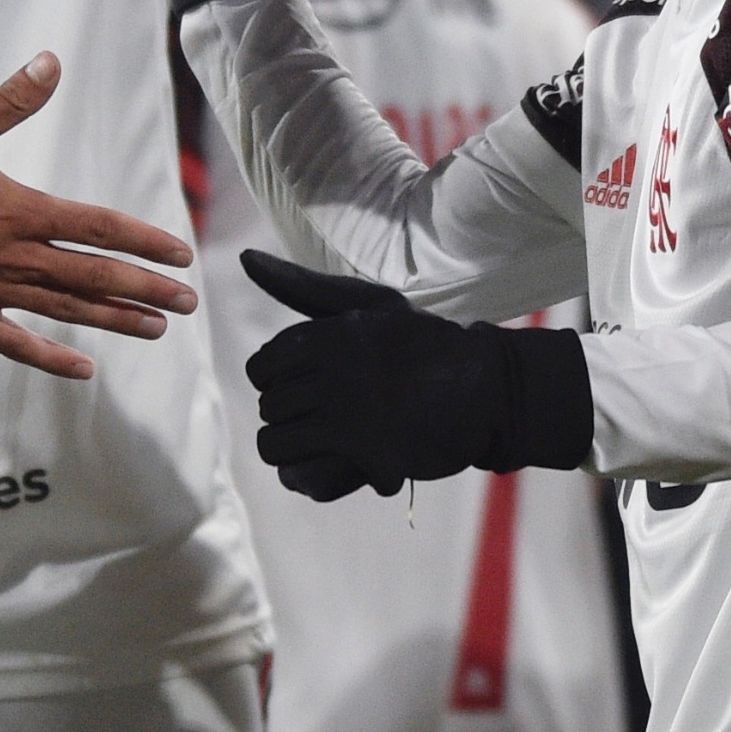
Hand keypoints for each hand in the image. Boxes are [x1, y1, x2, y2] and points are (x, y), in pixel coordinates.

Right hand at [0, 51, 195, 379]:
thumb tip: (50, 62)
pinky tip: (84, 369)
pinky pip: (16, 342)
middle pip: (95, 275)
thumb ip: (11, 101)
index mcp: (19, 211)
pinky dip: (51, 357)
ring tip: (156, 327)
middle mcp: (15, 256)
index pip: (98, 226)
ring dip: (114, 320)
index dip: (144, 240)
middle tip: (187, 301)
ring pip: (67, 310)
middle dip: (146, 288)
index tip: (180, 254)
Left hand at [240, 249, 593, 501]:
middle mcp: (331, 366)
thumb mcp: (370, 304)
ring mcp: (344, 409)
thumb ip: (304, 287)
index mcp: (330, 331)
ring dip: (294, 447)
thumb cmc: (426, 344)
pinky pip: (294, 468)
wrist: (485, 390)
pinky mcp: (359, 448)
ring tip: (325, 445)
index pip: (263, 366)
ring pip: (273, 439)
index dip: (277, 383)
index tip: (308, 388)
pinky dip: (305, 473)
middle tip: (328, 419)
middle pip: (269, 405)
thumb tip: (245, 258)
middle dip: (291, 416)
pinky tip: (335, 464)